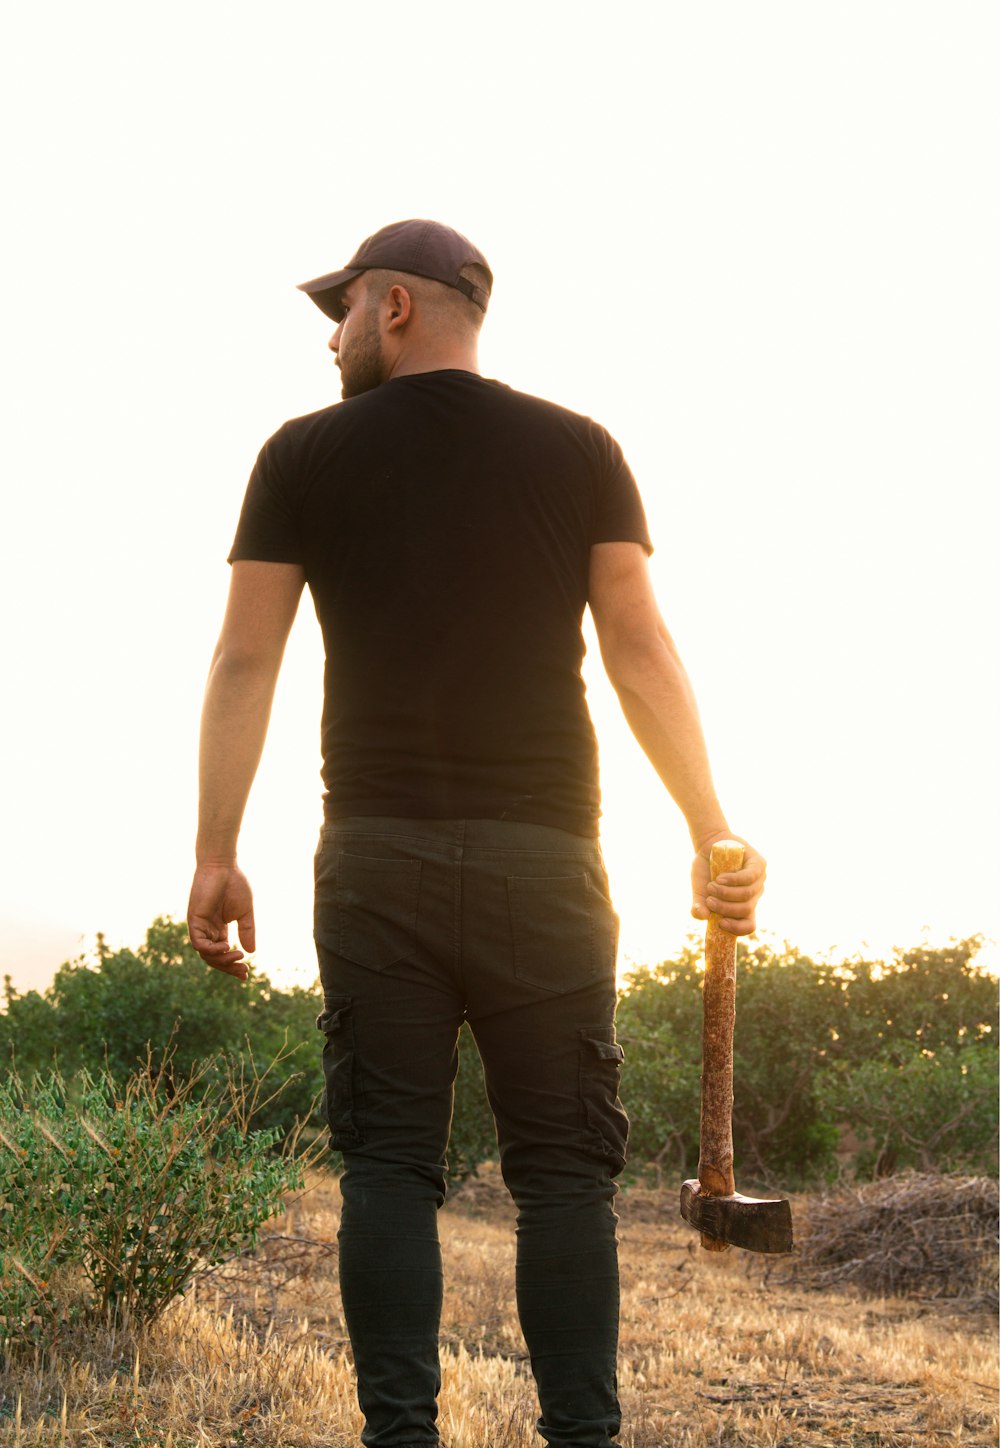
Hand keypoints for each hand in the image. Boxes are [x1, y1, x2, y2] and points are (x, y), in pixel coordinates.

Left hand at [187, 863, 254, 980]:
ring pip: (206, 954)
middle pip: (213, 958)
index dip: (233, 965)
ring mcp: (199, 926)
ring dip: (222, 959)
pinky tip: (226, 947)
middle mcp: (207, 930)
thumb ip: (247, 931)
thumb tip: (252, 952)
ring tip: (238, 957)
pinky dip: (211, 949)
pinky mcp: (194, 920)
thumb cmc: (234, 885)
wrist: (223, 867)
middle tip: (243, 971)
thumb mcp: (245, 913)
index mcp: (219, 929)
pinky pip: (199, 943)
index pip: (222, 954)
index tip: (246, 974)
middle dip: (228, 967)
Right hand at [690, 833, 765, 936]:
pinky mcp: (758, 865)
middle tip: (709, 901)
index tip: (720, 923)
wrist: (708, 845)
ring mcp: (758, 880)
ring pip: (747, 894)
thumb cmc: (705, 870)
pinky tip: (720, 878)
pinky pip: (749, 877)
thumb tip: (702, 917)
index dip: (737, 929)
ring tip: (711, 887)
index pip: (749, 925)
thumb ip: (699, 905)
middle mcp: (753, 896)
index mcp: (742, 906)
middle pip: (746, 910)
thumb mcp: (700, 890)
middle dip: (725, 908)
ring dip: (726, 893)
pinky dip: (733, 880)